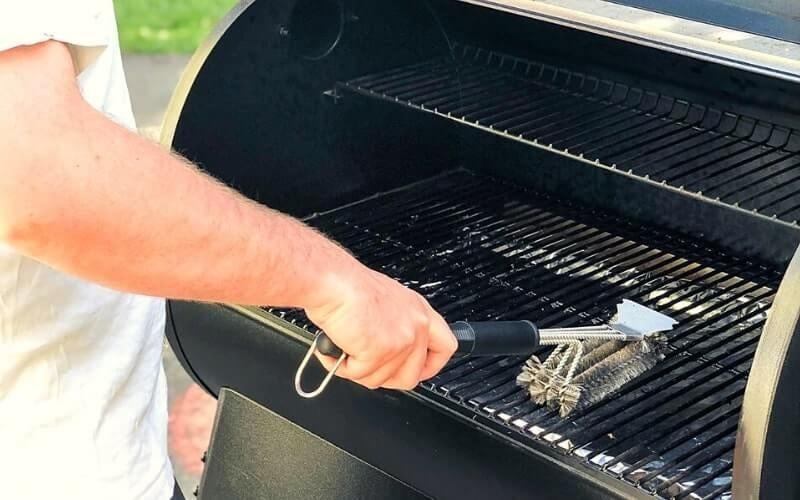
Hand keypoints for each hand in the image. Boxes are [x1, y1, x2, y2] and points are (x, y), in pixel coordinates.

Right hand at [305, 265, 456, 389]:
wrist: (332, 282)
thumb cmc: (347, 286)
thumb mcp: (385, 302)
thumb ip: (396, 326)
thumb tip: (388, 351)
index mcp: (419, 311)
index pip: (445, 347)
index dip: (431, 366)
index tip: (418, 370)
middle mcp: (416, 326)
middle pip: (411, 376)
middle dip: (385, 378)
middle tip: (366, 365)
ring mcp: (401, 341)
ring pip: (380, 379)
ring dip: (357, 370)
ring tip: (344, 347)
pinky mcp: (380, 352)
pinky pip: (360, 375)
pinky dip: (342, 366)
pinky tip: (335, 349)